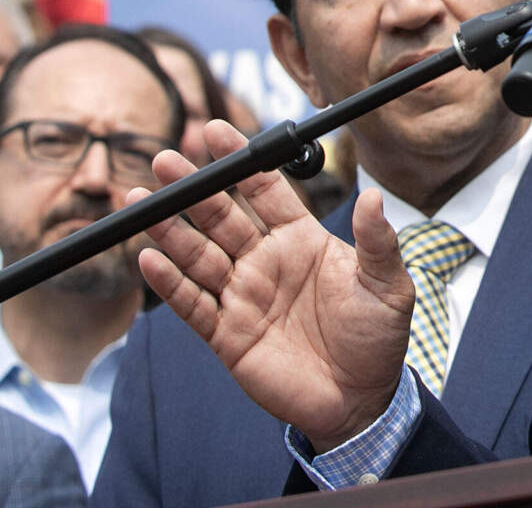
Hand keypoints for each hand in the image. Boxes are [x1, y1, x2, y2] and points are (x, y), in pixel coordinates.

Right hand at [136, 121, 414, 450]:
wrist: (362, 399)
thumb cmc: (378, 339)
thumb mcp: (389, 286)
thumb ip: (377, 242)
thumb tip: (374, 195)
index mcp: (302, 240)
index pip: (264, 190)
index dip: (241, 161)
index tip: (215, 131)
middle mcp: (266, 262)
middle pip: (222, 216)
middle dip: (194, 188)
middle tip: (166, 158)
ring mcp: (243, 296)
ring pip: (198, 255)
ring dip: (169, 228)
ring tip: (142, 198)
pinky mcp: (226, 334)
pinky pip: (191, 304)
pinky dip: (168, 282)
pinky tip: (147, 257)